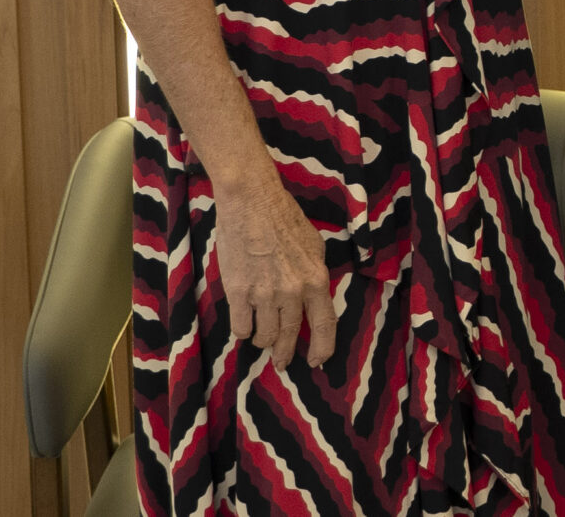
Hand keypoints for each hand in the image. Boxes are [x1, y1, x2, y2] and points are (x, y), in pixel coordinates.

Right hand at [212, 170, 337, 369]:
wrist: (252, 203)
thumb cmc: (284, 219)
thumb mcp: (314, 245)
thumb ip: (314, 274)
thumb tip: (314, 296)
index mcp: (316, 279)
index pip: (325, 324)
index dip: (323, 347)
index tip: (318, 361)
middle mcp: (293, 291)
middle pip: (291, 334)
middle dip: (286, 353)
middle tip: (282, 363)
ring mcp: (265, 294)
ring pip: (265, 335)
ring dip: (264, 342)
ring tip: (261, 340)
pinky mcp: (239, 292)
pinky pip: (241, 327)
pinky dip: (243, 332)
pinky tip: (244, 328)